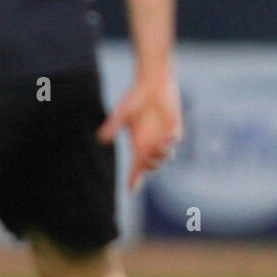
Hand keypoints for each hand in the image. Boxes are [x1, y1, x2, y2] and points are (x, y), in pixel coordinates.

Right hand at [96, 72, 182, 190]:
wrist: (152, 85)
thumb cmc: (135, 99)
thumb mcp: (121, 113)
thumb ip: (113, 126)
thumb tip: (101, 139)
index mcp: (138, 145)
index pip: (136, 167)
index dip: (134, 179)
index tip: (130, 190)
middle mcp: (152, 145)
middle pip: (152, 165)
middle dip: (149, 166)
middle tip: (145, 160)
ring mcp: (164, 138)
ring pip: (166, 156)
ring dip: (160, 156)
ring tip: (156, 148)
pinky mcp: (175, 128)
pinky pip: (174, 139)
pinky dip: (169, 141)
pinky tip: (166, 136)